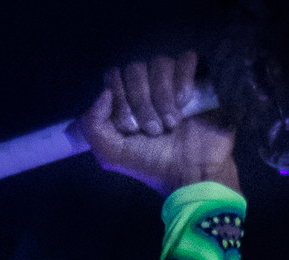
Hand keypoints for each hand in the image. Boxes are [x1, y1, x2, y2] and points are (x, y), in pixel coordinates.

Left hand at [80, 52, 240, 196]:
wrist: (190, 172)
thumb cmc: (152, 164)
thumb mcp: (110, 154)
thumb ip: (92, 125)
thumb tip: (104, 91)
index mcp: (124, 99)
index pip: (113, 75)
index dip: (120, 99)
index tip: (131, 128)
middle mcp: (146, 86)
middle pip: (134, 69)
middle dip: (141, 103)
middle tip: (153, 130)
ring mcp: (171, 80)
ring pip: (159, 63)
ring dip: (162, 98)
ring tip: (171, 124)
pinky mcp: (197, 78)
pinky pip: (185, 59)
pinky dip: (183, 81)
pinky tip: (185, 103)